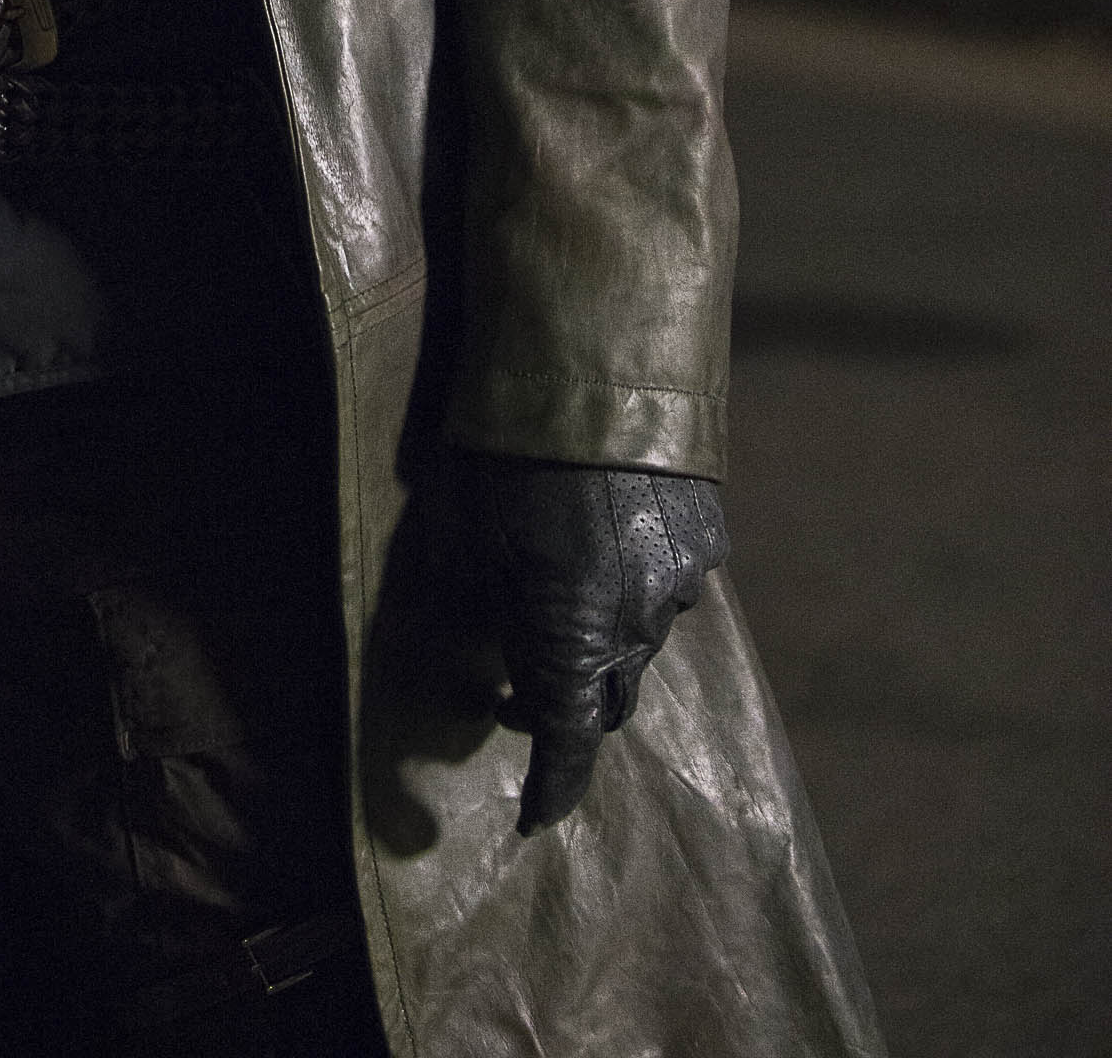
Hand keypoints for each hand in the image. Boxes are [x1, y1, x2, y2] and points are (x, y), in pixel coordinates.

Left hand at [456, 456, 729, 833]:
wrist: (597, 360)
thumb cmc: (506, 449)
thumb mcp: (467, 533)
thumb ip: (485, 603)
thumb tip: (498, 635)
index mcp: (575, 632)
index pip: (567, 739)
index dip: (551, 786)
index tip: (534, 817)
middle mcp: (639, 621)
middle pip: (608, 693)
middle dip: (569, 703)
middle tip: (521, 692)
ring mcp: (683, 578)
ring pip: (642, 636)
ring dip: (605, 632)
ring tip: (562, 586)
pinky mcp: (709, 534)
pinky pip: (670, 581)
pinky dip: (637, 579)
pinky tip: (606, 532)